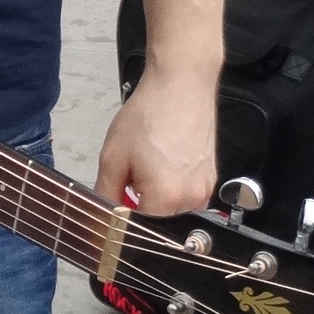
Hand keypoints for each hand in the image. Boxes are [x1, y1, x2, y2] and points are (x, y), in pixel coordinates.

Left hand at [95, 53, 219, 215]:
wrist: (181, 85)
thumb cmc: (152, 112)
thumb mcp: (113, 157)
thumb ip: (105, 194)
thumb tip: (102, 216)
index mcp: (166, 198)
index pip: (135, 227)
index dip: (120, 214)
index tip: (115, 199)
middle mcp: (192, 199)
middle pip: (155, 220)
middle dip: (138, 202)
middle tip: (132, 172)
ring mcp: (204, 190)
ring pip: (170, 210)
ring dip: (155, 195)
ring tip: (150, 162)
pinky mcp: (210, 179)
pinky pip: (184, 195)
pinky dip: (170, 185)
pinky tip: (163, 160)